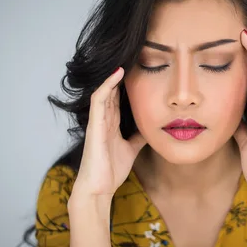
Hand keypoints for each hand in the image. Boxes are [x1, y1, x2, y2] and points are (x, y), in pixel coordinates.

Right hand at [71, 67, 146, 197]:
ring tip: (125, 60)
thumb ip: (138, 138)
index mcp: (111, 125)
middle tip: (132, 58)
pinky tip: (116, 75)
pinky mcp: (94, 125)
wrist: (99, 189)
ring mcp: (98, 121)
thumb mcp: (131, 149)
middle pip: (112, 92)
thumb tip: (151, 129)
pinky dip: (107, 86)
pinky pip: (99, 100)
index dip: (126, 85)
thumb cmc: (110, 170)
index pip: (118, 99)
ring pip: (104, 92)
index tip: (138, 70)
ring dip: (113, 77)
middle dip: (120, 77)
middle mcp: (103, 120)